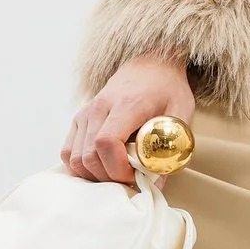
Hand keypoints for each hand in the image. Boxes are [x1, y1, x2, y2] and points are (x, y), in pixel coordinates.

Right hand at [62, 53, 195, 183]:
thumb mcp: (180, 116)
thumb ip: (170, 148)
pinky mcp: (79, 119)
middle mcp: (99, 108)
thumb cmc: (167, 90)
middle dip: (109, 177)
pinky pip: (68, 153)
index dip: (118, 169)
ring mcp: (85, 113)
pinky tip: (102, 167)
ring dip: (95, 175)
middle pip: (89, 156)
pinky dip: (82, 167)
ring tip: (118, 173)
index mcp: (127, 105)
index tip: (136, 176)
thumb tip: (155, 185)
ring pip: (75, 158)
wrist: (150, 63)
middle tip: (130, 179)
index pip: (106, 143)